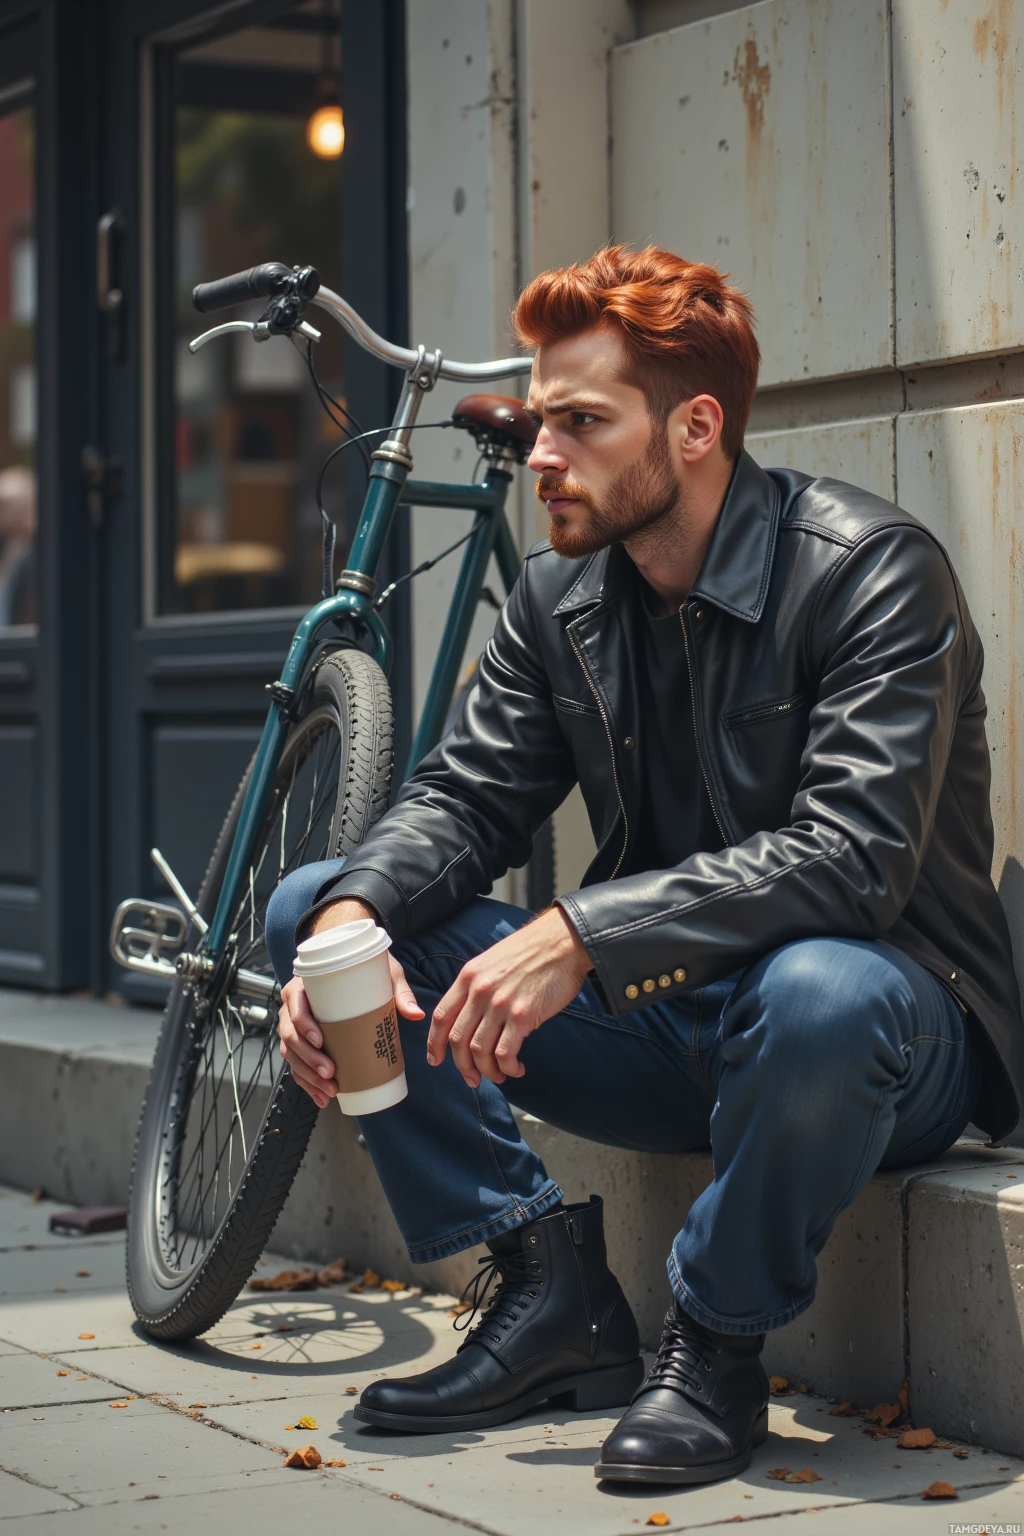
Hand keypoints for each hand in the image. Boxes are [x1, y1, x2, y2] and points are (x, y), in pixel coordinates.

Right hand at [276, 897, 423, 1107]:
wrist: (350, 968)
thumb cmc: (361, 969)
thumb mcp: (381, 973)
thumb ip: (398, 991)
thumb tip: (416, 1014)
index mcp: (304, 986)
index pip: (295, 1006)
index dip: (303, 1025)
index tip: (320, 1040)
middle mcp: (294, 1007)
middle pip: (291, 1036)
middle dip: (309, 1059)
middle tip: (330, 1074)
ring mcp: (295, 1027)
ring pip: (292, 1055)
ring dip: (308, 1076)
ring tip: (330, 1090)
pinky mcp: (303, 1043)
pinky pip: (298, 1065)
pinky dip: (307, 1084)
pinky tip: (322, 1097)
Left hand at [427, 906, 590, 1088]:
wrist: (562, 942)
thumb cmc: (531, 952)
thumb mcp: (491, 961)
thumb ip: (476, 987)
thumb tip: (470, 1018)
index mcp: (468, 977)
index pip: (441, 1016)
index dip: (434, 1043)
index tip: (436, 1060)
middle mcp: (479, 991)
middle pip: (458, 1040)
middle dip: (462, 1066)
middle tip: (473, 1079)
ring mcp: (500, 1004)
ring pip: (479, 1051)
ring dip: (487, 1071)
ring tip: (499, 1076)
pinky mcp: (522, 1015)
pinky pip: (505, 1053)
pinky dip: (508, 1068)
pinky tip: (516, 1069)